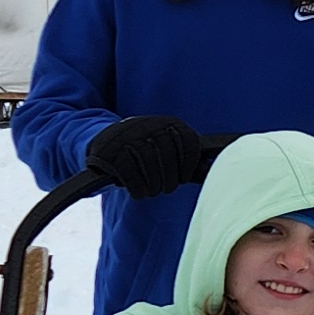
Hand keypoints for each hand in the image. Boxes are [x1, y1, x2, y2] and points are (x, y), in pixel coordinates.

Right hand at [82, 116, 214, 194]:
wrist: (103, 142)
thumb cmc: (144, 152)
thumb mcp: (166, 148)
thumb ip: (186, 159)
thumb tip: (210, 170)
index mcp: (169, 123)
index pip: (188, 142)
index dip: (188, 165)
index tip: (183, 178)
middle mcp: (149, 124)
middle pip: (168, 156)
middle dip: (169, 179)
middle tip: (164, 188)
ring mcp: (128, 136)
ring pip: (149, 164)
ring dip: (152, 185)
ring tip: (151, 190)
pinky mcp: (110, 150)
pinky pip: (129, 172)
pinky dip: (137, 187)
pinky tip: (138, 192)